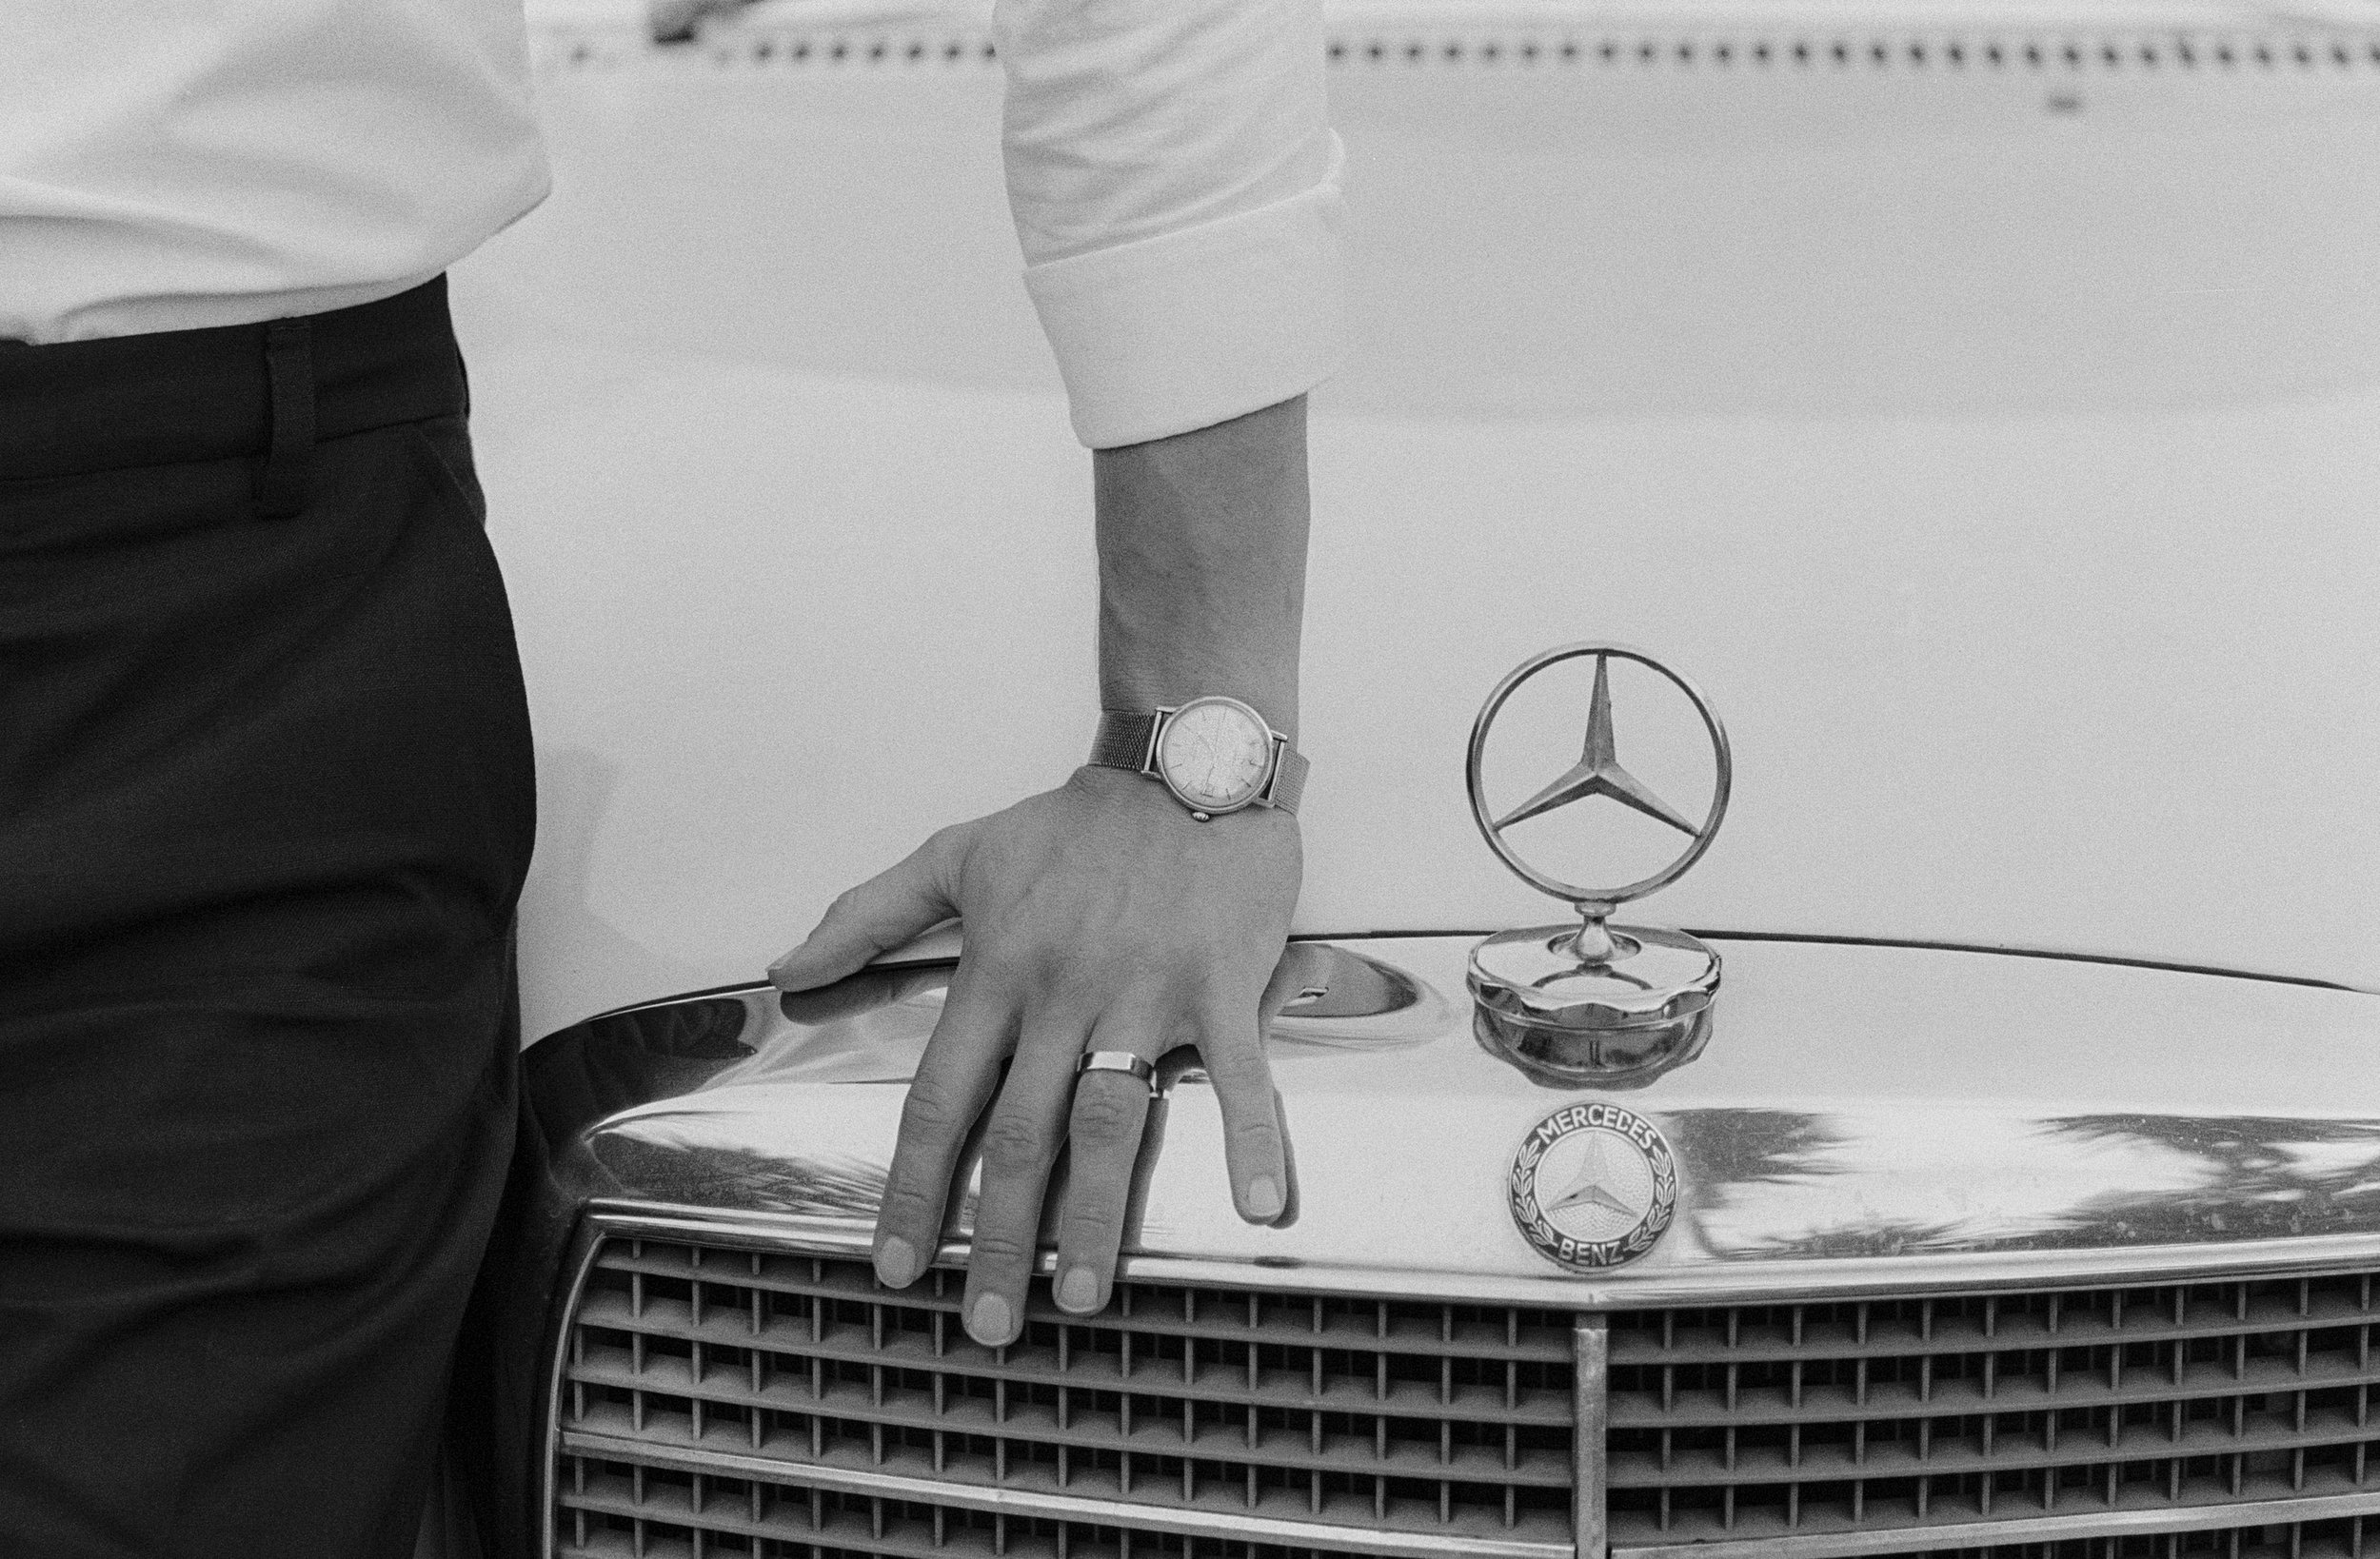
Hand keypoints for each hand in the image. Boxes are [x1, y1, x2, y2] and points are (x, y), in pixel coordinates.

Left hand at [766, 764, 1300, 1343]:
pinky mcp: (1221, 985)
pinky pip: (1239, 1074)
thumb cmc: (1080, 819)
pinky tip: (1257, 1207)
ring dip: (1096, 1216)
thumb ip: (868, 914)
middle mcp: (1063, 992)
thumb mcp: (959, 852)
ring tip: (1087, 1295)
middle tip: (987, 1323)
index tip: (897, 1263)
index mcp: (998, 970)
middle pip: (1018, 1135)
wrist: (1185, 760)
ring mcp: (1144, 993)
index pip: (940, 1100)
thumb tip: (790, 967)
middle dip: (998, 1237)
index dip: (913, 1189)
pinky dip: (1251, 1139)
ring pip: (1109, 1121)